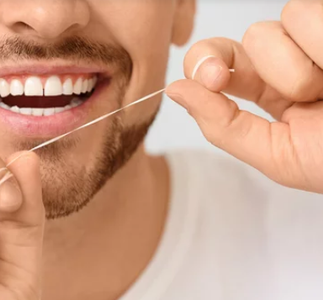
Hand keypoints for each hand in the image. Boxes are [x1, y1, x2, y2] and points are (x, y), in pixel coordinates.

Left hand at [166, 0, 322, 193]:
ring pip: (282, 20)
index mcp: (273, 92)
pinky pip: (310, 14)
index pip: (223, 62)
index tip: (214, 79)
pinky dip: (321, 46)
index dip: (208, 63)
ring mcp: (322, 40)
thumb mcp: (279, 156)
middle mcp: (297, 60)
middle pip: (249, 37)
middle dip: (259, 64)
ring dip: (302, 64)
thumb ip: (223, 126)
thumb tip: (175, 90)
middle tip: (292, 91)